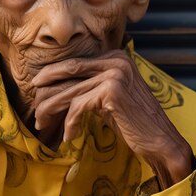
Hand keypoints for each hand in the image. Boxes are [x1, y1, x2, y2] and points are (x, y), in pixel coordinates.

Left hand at [31, 50, 193, 188]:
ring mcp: (114, 73)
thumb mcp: (110, 97)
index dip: (53, 77)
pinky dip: (70, 123)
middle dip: (47, 90)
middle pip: (69, 71)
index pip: (75, 63)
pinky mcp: (111, 91)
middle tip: (35, 109)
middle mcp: (115, 60)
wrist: (160, 139)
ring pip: (70, 91)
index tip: (39, 92)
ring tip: (43, 125)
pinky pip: (78, 107)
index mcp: (115, 56)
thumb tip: (56, 88)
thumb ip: (90, 86)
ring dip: (52, 110)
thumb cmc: (134, 122)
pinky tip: (69, 136)